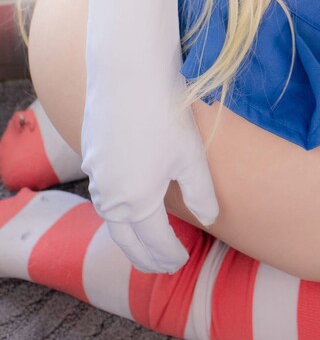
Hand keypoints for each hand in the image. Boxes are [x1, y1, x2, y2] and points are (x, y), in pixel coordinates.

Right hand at [80, 63, 218, 273]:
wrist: (127, 73)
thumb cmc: (166, 114)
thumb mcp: (191, 157)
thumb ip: (201, 194)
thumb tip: (210, 219)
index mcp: (136, 203)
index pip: (154, 243)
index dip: (169, 255)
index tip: (181, 262)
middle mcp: (109, 197)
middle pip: (126, 240)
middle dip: (145, 257)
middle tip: (162, 266)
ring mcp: (95, 176)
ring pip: (111, 218)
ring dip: (129, 235)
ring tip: (146, 240)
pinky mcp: (90, 154)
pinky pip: (103, 193)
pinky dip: (118, 208)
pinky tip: (130, 201)